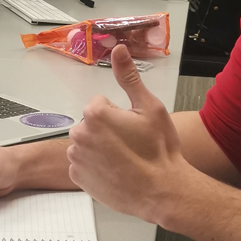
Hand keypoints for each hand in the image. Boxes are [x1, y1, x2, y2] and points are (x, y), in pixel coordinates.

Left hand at [67, 45, 194, 223]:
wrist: (163, 192)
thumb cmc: (159, 150)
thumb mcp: (150, 108)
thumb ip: (129, 77)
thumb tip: (119, 49)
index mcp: (95, 114)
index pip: (101, 104)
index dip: (119, 115)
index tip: (133, 128)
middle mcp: (79, 134)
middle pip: (91, 123)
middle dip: (107, 130)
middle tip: (130, 145)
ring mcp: (77, 158)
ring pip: (87, 143)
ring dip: (100, 148)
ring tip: (124, 160)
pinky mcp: (78, 177)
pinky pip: (83, 164)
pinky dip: (95, 167)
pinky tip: (115, 172)